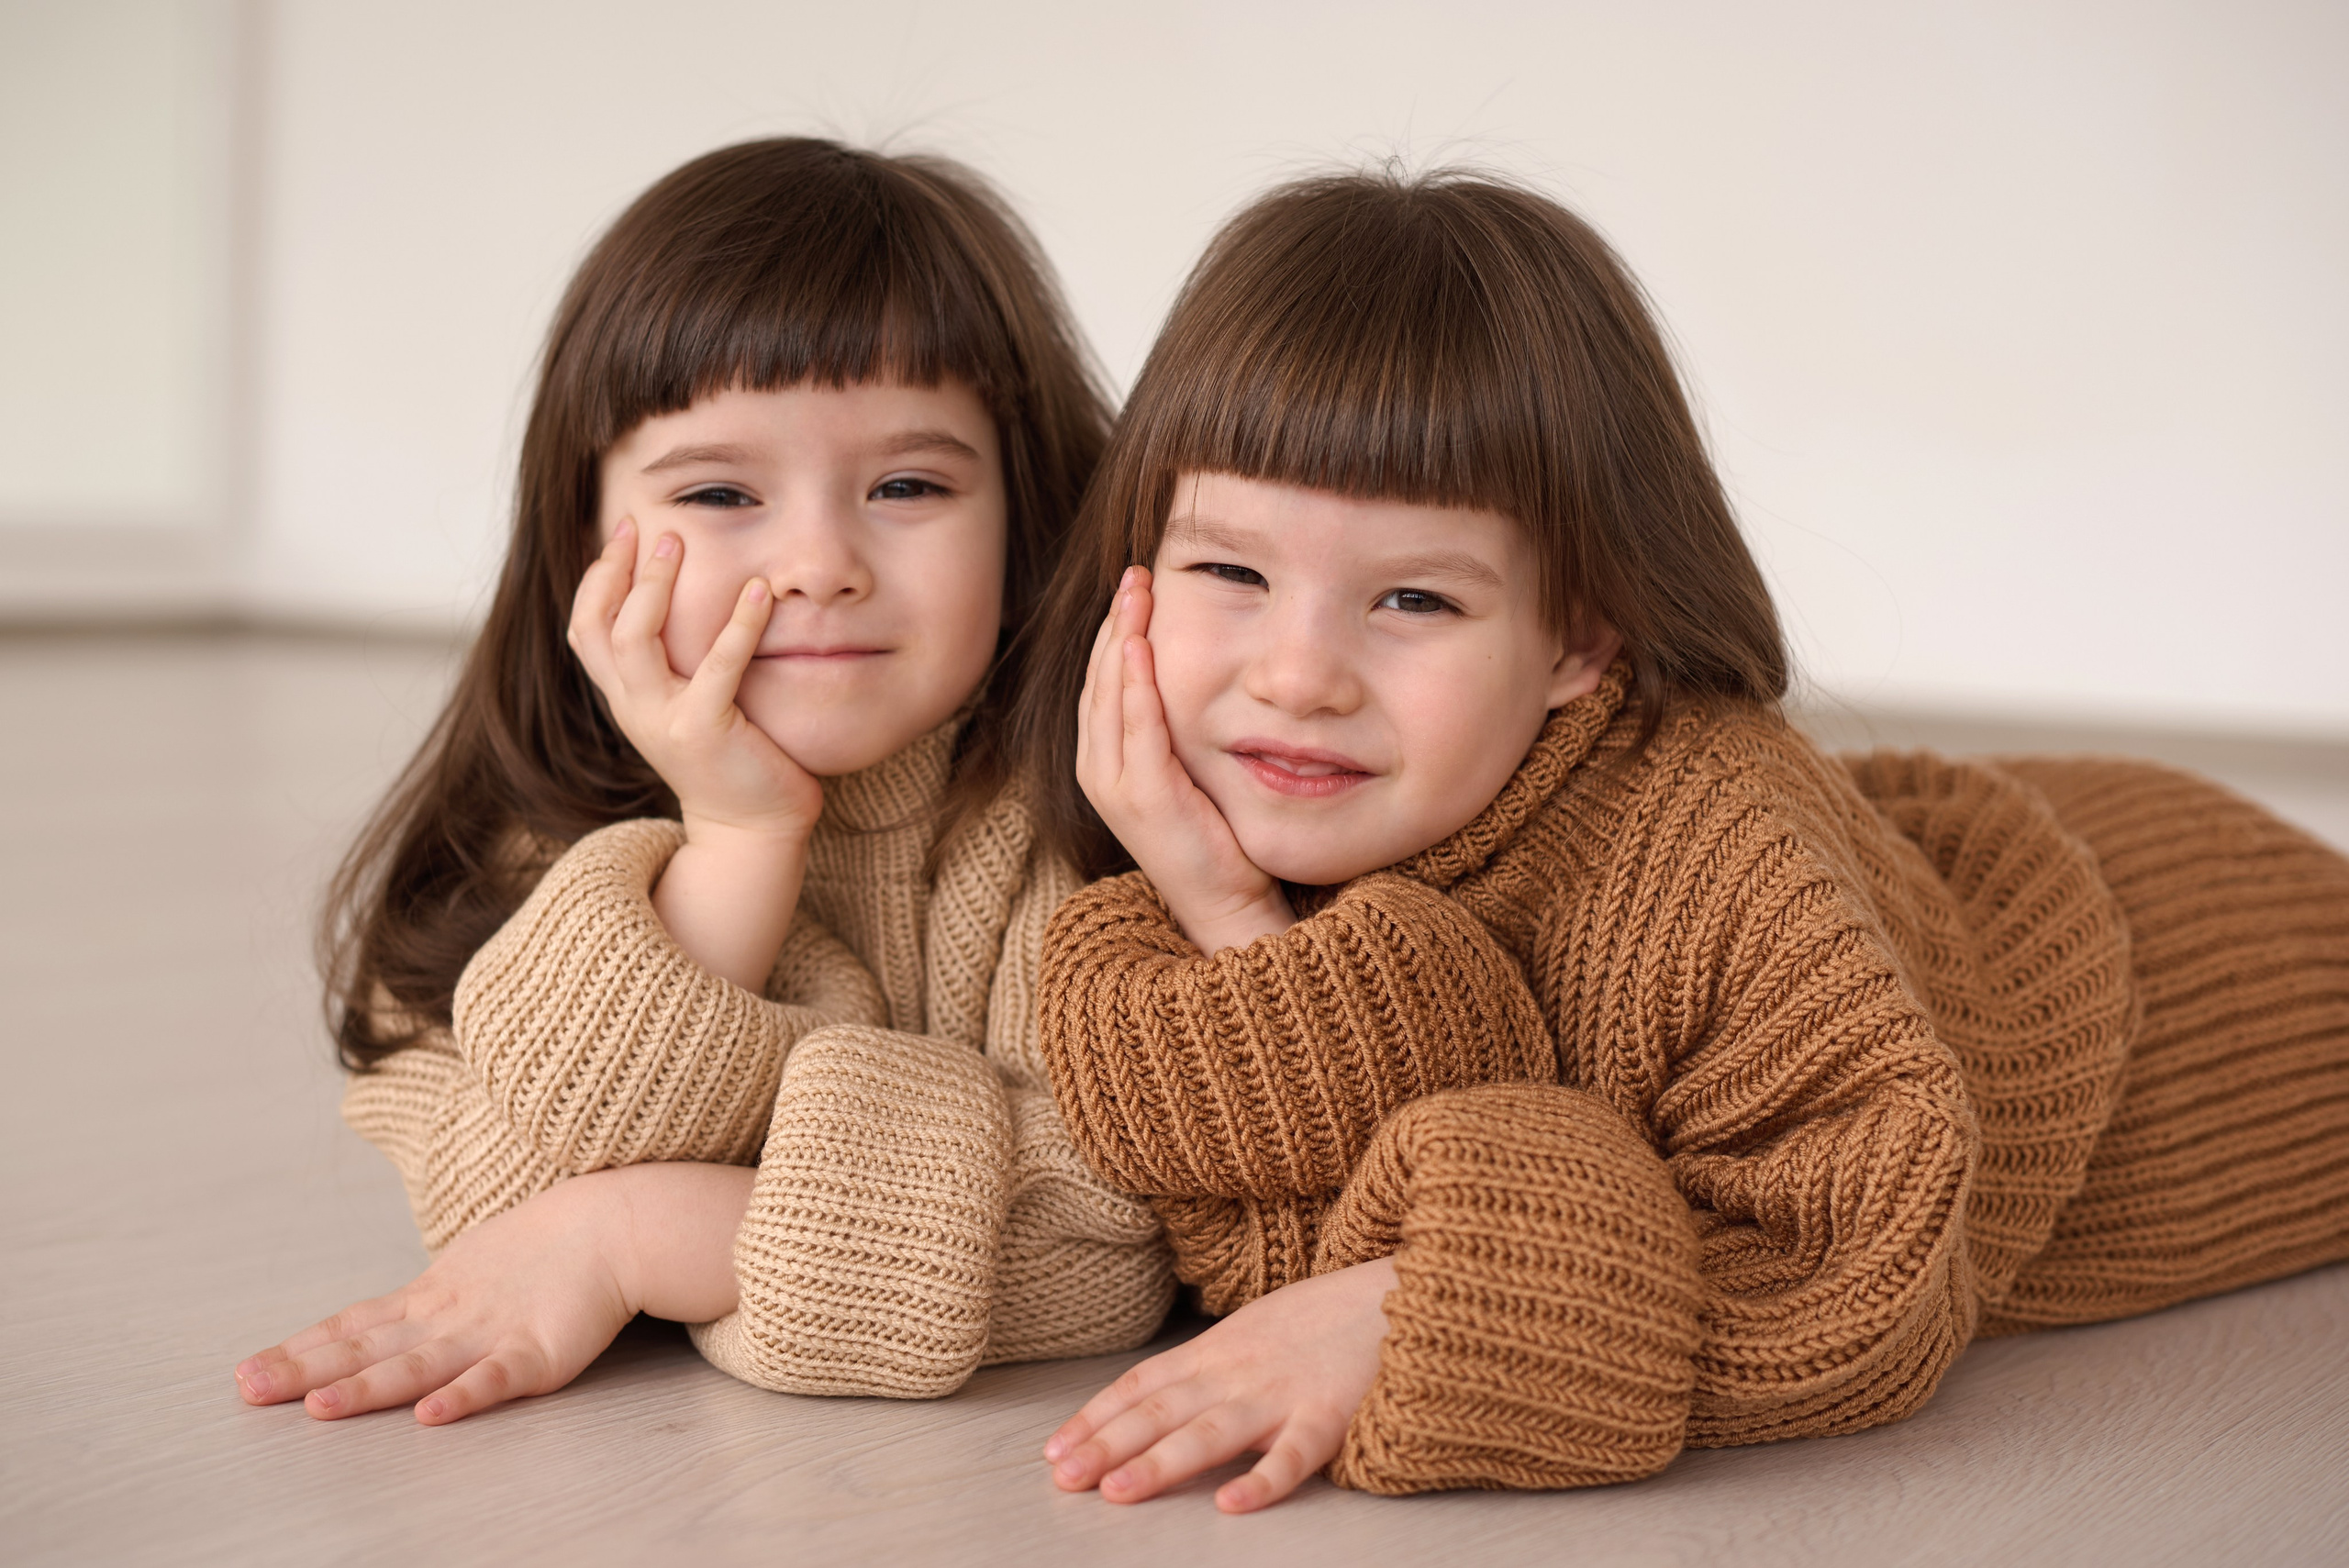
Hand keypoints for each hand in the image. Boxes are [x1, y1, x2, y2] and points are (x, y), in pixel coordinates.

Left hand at [233, 1164, 749, 1424]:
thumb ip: (434, 1301)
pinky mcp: (539, 1352)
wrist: (617, 1224)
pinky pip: (495, 1379)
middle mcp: (449, 1315)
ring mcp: (491, 1333)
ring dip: (367, 1388)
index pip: (354, 1325)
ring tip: (319, 1408)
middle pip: (367, 1346)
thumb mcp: (475, 1268)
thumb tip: (388, 1322)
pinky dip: (462, 1397)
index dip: (301, 1347)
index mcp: (433, 1296)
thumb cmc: (551, 1249)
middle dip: (305, 1369)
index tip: (248, 1370)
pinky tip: (431, 1415)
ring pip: (418, 1365)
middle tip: (250, 1391)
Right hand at [570, 520, 819, 987]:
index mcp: (626, 698)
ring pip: (634, 639)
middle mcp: (634, 707)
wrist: (751, 830)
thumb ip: (676, 666)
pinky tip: (759, 592)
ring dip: (653, 585)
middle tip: (647, 525)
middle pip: (599, 626)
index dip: (596, 578)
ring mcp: (664, 720)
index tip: (622, 534)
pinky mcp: (706, 731)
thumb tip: (684, 603)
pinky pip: (717, 668)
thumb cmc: (732, 759)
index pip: (585, 628)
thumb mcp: (687, 706)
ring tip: (679, 542)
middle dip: (618, 569)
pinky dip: (738, 625)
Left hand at [1044, 1256, 1395, 1511]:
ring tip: (1118, 1492)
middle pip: (1160, 1411)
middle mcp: (1237, 1371)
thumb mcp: (1253, 1330)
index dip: (1095, 1418)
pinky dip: (1263, 1480)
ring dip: (1159, 1463)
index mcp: (1217, 1351)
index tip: (1054, 1448)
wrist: (1396, 1292)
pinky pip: (1293, 1454)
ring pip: (1210, 1433)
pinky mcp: (1330, 1413)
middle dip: (1106, 1445)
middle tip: (1064, 1476)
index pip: (1141, 1385)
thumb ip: (1209, 1366)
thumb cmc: (1325, 1317)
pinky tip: (1233, 1505)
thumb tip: (1158, 1399)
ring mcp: (1281, 1392)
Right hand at [1078, 566, 1293, 952]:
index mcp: (1103, 761)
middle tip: (1136, 573)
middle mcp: (1099, 769)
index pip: (1102, 681)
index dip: (1115, 630)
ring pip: (1110, 695)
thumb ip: (1173, 728)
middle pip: (1099, 679)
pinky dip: (1136, 684)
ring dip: (1123, 638)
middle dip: (1116, 622)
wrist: (1224, 903)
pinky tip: (1142, 646)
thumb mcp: (1185, 770)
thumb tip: (1190, 675)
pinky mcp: (1145, 797)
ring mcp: (1115, 785)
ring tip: (1137, 592)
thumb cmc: (1213, 835)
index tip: (1135, 587)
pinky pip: (1136, 728)